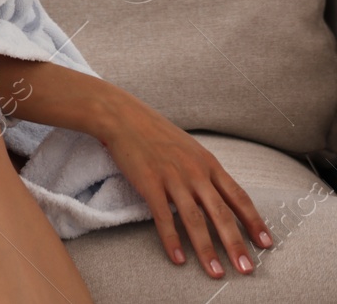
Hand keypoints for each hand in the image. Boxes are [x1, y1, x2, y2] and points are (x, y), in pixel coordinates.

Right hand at [98, 92, 273, 277]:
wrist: (122, 116)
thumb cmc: (155, 132)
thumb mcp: (190, 148)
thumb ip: (204, 170)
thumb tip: (219, 193)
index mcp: (209, 164)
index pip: (238, 197)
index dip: (254, 222)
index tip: (266, 244)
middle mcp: (195, 172)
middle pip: (221, 214)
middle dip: (236, 244)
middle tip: (247, 269)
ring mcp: (172, 178)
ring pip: (195, 220)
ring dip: (207, 249)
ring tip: (215, 272)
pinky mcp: (149, 183)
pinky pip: (163, 217)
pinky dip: (172, 240)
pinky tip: (178, 258)